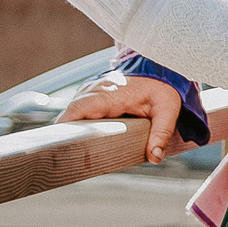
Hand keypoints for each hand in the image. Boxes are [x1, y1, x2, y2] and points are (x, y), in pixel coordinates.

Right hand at [59, 73, 187, 163]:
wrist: (159, 68)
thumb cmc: (161, 88)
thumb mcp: (167, 110)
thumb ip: (161, 134)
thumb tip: (154, 158)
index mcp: (110, 94)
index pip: (78, 109)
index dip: (65, 126)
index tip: (61, 144)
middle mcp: (96, 90)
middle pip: (71, 113)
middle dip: (68, 133)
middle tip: (70, 156)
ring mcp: (91, 90)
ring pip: (72, 112)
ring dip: (73, 128)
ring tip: (74, 150)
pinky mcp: (92, 94)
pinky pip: (78, 109)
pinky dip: (78, 123)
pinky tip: (82, 139)